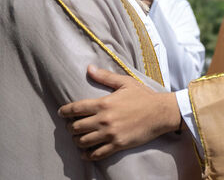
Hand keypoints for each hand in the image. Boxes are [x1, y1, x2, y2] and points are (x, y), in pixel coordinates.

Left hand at [58, 65, 180, 160]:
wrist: (161, 112)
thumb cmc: (144, 96)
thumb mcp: (125, 82)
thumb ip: (105, 76)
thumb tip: (89, 68)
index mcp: (104, 103)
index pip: (76, 108)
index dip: (65, 111)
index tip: (62, 113)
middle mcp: (104, 119)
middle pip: (76, 127)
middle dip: (70, 127)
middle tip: (72, 126)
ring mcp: (110, 134)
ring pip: (83, 141)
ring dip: (77, 140)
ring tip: (78, 138)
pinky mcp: (118, 144)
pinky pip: (97, 154)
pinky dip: (88, 155)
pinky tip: (86, 153)